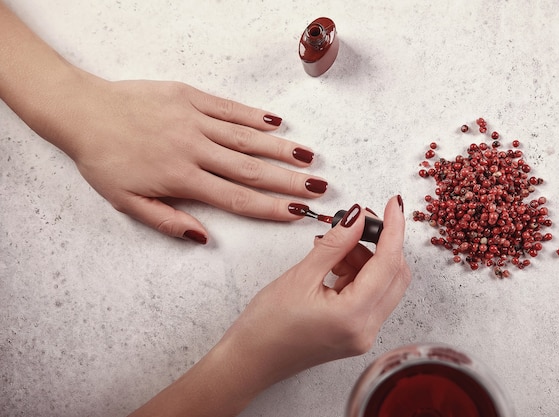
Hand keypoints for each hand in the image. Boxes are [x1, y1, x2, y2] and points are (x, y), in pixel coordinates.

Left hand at [66, 77, 327, 242]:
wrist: (83, 112)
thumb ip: (168, 221)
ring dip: (280, 149)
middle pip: (251, 170)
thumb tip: (203, 238)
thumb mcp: (127, 202)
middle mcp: (194, 149)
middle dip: (288, 181)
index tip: (298, 214)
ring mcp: (194, 120)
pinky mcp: (190, 97)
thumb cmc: (104, 160)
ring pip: (246, 138)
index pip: (237, 199)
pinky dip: (254, 116)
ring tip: (309, 158)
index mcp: (181, 179)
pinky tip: (277, 123)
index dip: (271, 208)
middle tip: (319, 188)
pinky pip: (228, 108)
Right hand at [128, 196, 411, 416]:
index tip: (392, 204)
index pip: (389, 264)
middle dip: (383, 243)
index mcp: (355, 316)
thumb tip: (358, 218)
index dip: (393, 229)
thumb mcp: (300, 276)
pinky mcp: (354, 332)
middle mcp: (366, 329)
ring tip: (332, 245)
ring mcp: (363, 334)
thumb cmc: (266, 326)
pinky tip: (333, 261)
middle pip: (395, 275)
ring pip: (383, 284)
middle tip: (360, 220)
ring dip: (366, 258)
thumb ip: (335, 244)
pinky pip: (368, 295)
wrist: (249, 361)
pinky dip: (357, 273)